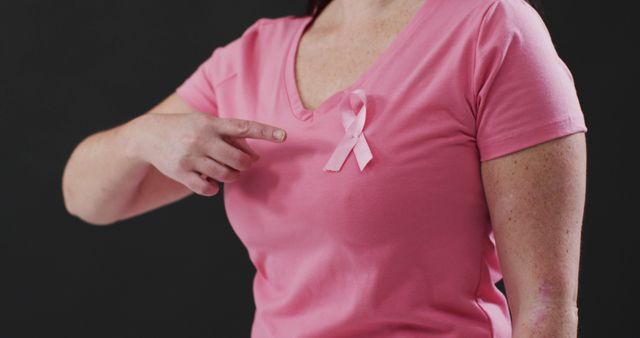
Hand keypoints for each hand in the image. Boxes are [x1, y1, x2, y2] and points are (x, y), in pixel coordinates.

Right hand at [136, 112, 286, 195]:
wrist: (148, 136)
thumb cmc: (186, 129)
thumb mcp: (207, 124)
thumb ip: (231, 137)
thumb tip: (254, 157)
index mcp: (211, 123)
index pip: (244, 127)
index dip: (266, 132)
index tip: (284, 136)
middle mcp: (202, 139)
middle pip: (239, 160)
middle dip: (245, 165)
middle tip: (242, 164)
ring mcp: (191, 157)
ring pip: (226, 176)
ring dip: (232, 177)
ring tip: (226, 171)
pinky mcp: (181, 173)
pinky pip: (209, 189)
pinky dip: (214, 188)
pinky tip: (209, 180)